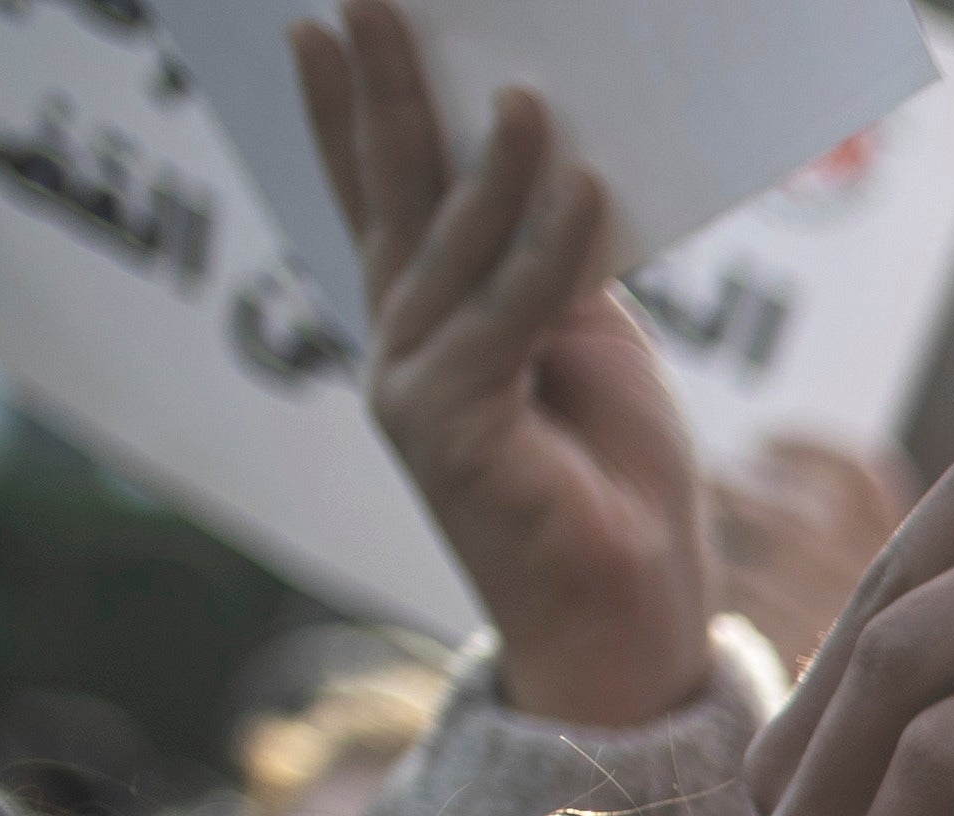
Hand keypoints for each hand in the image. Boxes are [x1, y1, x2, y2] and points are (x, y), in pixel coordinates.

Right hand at [298, 3, 708, 727]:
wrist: (630, 616)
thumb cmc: (610, 482)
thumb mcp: (583, 346)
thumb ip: (549, 265)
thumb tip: (551, 168)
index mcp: (425, 326)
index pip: (375, 198)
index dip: (344, 113)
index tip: (323, 25)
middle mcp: (401, 350)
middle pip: (390, 200)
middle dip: (384, 97)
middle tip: (376, 2)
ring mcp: (416, 390)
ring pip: (454, 250)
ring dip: (492, 165)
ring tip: (528, 92)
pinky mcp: (455, 429)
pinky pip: (511, 313)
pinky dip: (551, 247)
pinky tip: (584, 187)